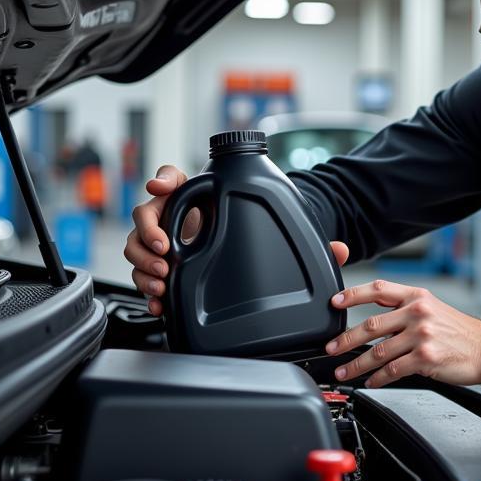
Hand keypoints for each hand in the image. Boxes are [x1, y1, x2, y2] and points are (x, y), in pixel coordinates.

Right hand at [124, 165, 349, 314]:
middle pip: (146, 215)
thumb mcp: (279, 231)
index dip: (163, 180)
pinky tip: (161, 302)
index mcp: (201, 198)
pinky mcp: (165, 270)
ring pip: (138, 247)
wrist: (246, 255)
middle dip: (149, 233)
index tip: (162, 187)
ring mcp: (168, 243)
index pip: (173, 178)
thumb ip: (310, 238)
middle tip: (165, 252)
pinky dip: (149, 290)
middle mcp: (179, 217)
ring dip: (145, 264)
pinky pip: (144, 276)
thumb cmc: (258, 234)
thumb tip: (342, 250)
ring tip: (163, 280)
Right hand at [125, 165, 189, 314]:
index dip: (149, 232)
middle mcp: (147, 235)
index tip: (163, 244)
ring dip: (146, 282)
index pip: (141, 218)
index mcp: (153, 212)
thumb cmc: (196, 200)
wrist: (214, 222)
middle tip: (164, 269)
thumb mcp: (186, 183)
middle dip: (146, 261)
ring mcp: (151, 256)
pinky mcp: (158, 274)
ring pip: (136, 270)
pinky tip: (158, 306)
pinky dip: (151, 300)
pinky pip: (147, 289)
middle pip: (132, 248)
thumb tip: (155, 184)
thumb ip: (170, 177)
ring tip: (161, 288)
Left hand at [325, 279, 480, 388]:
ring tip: (343, 372)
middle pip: (371, 324)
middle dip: (345, 339)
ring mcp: (421, 336)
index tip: (334, 303)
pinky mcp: (425, 359)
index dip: (352, 295)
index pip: (378, 289)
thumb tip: (375, 321)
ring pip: (377, 352)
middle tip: (331, 348)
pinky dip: (377, 378)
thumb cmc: (461, 332)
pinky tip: (370, 382)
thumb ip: (405, 311)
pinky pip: (392, 370)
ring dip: (355, 365)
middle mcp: (417, 313)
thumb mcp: (434, 309)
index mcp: (417, 296)